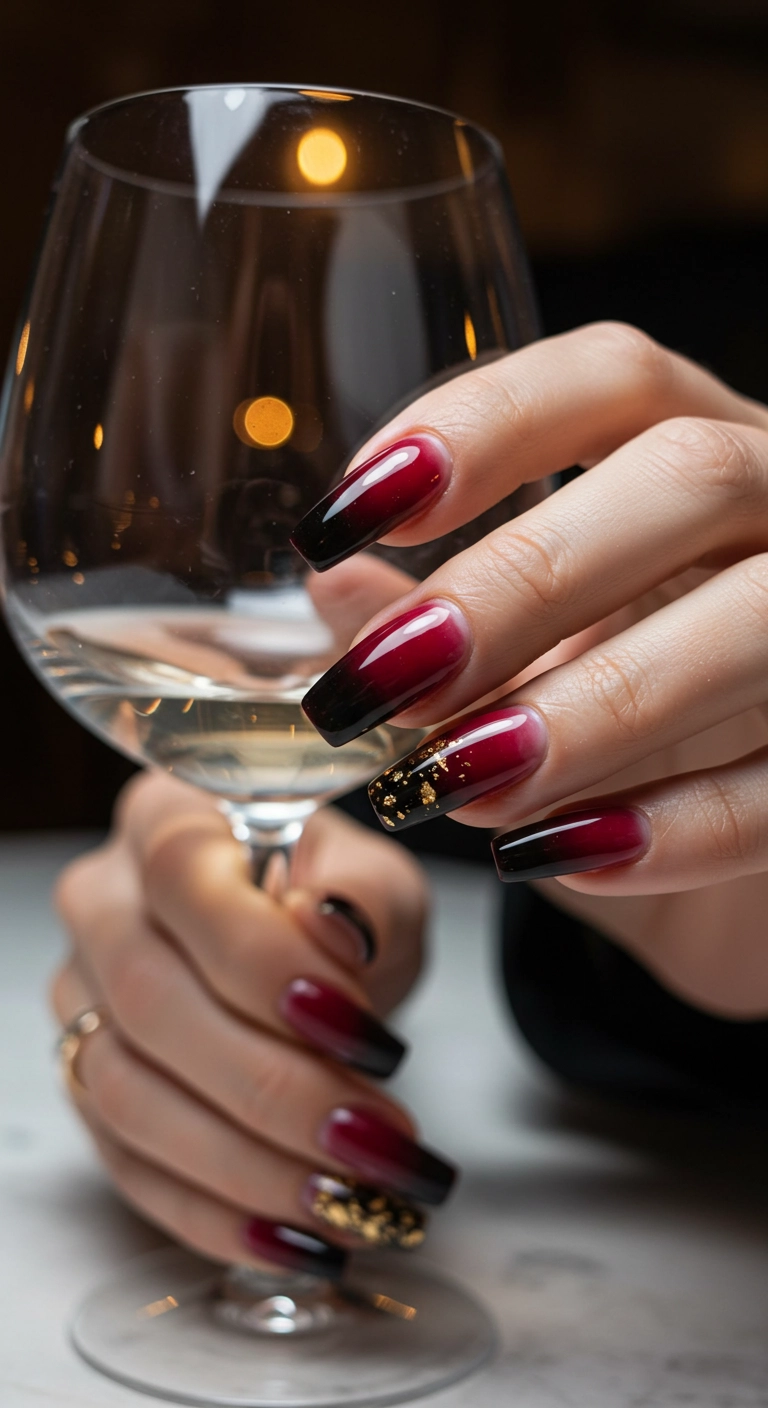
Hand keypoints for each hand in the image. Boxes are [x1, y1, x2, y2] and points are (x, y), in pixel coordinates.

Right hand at [51, 772, 452, 1277]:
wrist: (305, 962)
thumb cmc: (338, 910)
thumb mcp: (381, 886)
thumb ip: (366, 899)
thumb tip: (331, 926)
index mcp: (167, 819)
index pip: (187, 879)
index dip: (267, 961)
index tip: (360, 1029)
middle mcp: (101, 904)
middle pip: (154, 1000)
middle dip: (274, 1086)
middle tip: (374, 1140)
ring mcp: (80, 999)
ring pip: (131, 1094)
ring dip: (247, 1163)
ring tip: (351, 1201)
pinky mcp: (85, 1084)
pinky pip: (129, 1163)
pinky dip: (215, 1212)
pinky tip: (294, 1237)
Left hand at [293, 322, 767, 1016]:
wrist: (762, 852)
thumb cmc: (653, 721)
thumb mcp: (550, 658)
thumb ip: (451, 619)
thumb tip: (336, 591)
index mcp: (706, 447)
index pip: (614, 377)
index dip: (480, 423)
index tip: (349, 514)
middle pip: (688, 475)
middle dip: (523, 577)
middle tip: (387, 679)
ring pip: (758, 616)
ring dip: (597, 703)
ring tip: (457, 783)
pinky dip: (677, 825)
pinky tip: (557, 856)